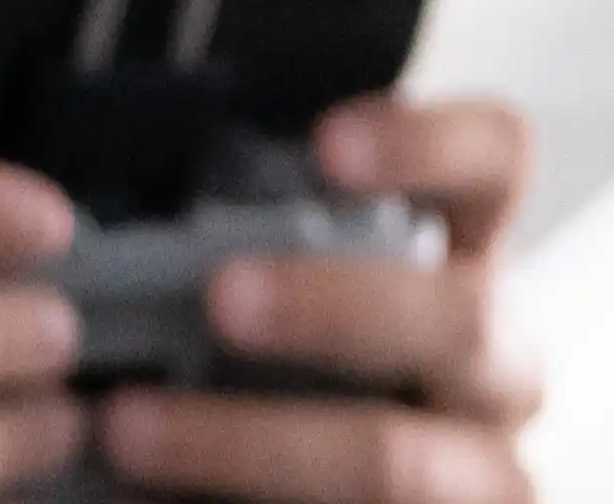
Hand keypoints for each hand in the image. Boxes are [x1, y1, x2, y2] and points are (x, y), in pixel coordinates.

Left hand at [90, 99, 539, 503]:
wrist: (313, 474)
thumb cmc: (284, 359)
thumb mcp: (284, 280)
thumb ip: (245, 238)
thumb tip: (115, 214)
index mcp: (464, 254)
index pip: (495, 159)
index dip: (428, 144)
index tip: (326, 147)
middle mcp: (497, 361)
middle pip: (463, 317)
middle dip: (334, 307)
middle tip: (219, 297)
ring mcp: (487, 472)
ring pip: (401, 463)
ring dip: (254, 444)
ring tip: (132, 428)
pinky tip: (154, 497)